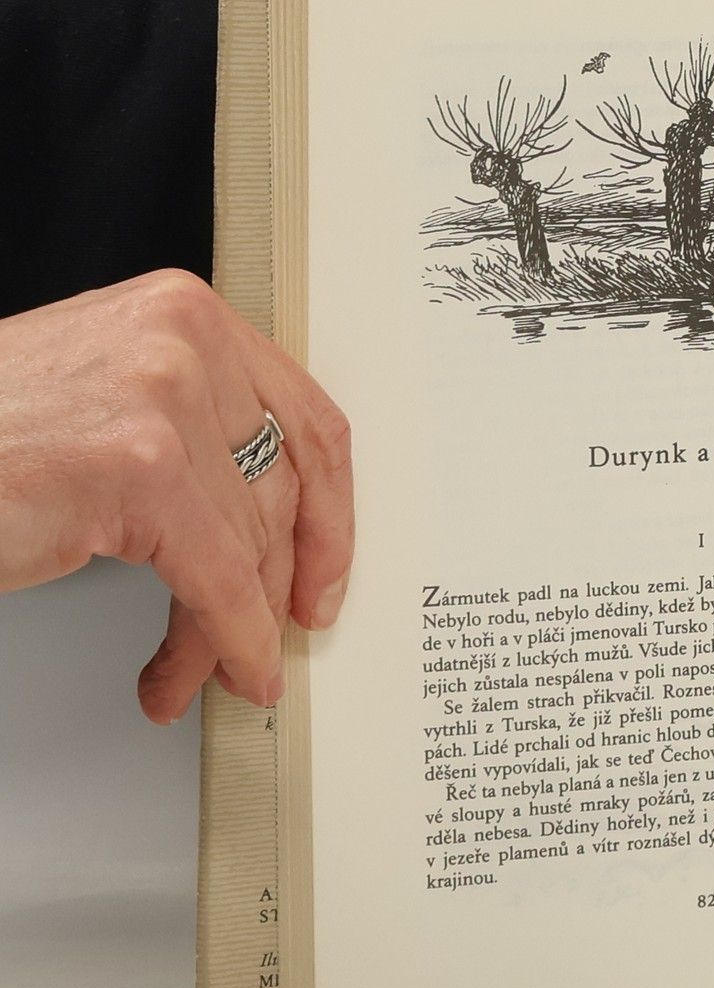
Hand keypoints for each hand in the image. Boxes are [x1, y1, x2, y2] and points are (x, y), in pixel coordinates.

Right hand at [0, 270, 354, 724]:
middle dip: (271, 586)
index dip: (331, 514)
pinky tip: (200, 673)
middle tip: (259, 639)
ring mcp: (164, 399)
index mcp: (183, 315)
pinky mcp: (142, 468)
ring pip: (250, 546)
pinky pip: (219, 582)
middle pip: (282, 493)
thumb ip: (192, 438)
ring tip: (194, 670)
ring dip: (224, 629)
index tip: (326, 572)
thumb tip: (269, 527)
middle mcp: (181, 341)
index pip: (308, 421)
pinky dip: (221, 641)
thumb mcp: (108, 409)